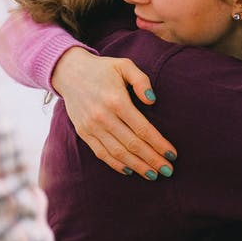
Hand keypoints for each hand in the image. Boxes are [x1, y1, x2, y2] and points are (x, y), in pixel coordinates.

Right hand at [52, 47, 177, 178]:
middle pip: (133, 145)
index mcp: (117, 101)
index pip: (143, 129)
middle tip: (168, 170)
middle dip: (152, 160)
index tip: (172, 155)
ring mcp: (92, 127)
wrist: (69, 72)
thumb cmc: (102, 69)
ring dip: (137, 166)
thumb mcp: (124, 66)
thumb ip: (141, 81)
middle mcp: (103, 117)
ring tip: (153, 174)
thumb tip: (152, 101)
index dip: (159, 144)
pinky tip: (130, 171)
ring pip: (118, 153)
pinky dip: (116, 164)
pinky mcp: (83, 133)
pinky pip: (101, 153)